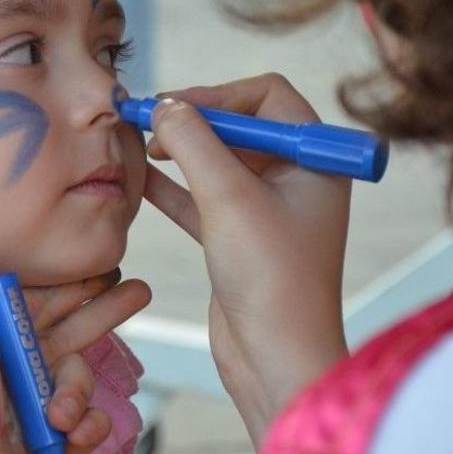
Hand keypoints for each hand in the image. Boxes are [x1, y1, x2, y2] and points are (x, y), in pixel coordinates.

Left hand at [0, 215, 150, 453]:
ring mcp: (32, 407)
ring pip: (80, 381)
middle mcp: (10, 369)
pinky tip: (69, 436)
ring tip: (59, 414)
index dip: (70, 283)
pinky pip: (89, 423)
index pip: (37, 300)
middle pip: (69, 331)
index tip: (102, 264)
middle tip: (139, 290)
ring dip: (77, 394)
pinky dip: (86, 429)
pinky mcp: (52, 442)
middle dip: (104, 313)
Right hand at [143, 73, 350, 443]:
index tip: (175, 107)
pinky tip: (140, 178)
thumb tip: (164, 105)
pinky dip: (172, 185)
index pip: (267, 96)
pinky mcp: (238, 238)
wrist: (277, 359)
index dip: (219, 94)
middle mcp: (295, 179)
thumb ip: (193, 142)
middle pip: (237, 125)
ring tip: (138, 143)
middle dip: (192, 119)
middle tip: (147, 120)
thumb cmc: (272, 278)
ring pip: (215, 160)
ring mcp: (266, 210)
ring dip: (178, 150)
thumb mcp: (228, 197)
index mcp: (314, 160)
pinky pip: (200, 197)